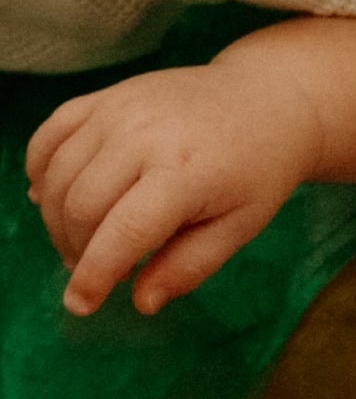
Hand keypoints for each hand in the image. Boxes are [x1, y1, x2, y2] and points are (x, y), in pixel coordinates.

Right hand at [27, 61, 317, 315]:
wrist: (271, 98)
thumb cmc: (258, 168)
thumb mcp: (241, 224)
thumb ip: (190, 265)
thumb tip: (142, 302)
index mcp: (188, 170)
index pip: (123, 232)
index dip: (94, 275)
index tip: (81, 305)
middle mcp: (148, 133)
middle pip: (81, 206)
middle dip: (78, 250)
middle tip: (101, 266)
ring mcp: (123, 107)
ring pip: (59, 175)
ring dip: (58, 218)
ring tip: (87, 238)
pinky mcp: (108, 94)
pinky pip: (51, 134)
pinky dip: (41, 169)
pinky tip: (56, 195)